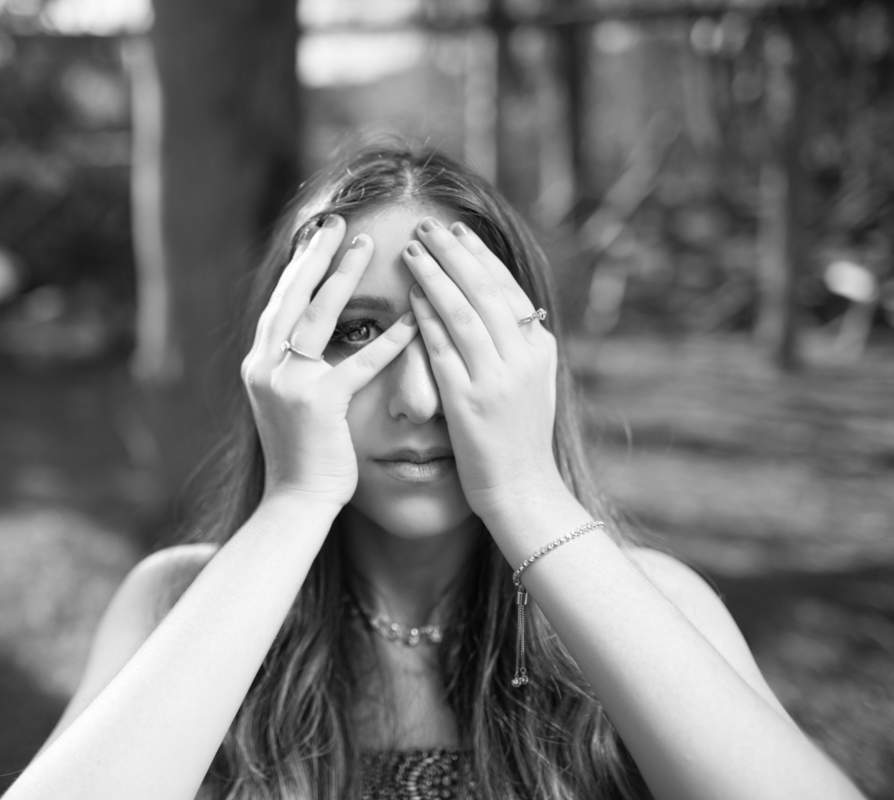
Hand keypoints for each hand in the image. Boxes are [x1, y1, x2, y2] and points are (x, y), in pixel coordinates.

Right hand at [241, 215, 419, 508]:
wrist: (295, 504)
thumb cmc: (302, 456)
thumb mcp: (287, 403)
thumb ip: (294, 367)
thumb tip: (306, 337)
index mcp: (259, 364)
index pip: (280, 303)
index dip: (299, 267)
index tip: (317, 235)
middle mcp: (265, 367)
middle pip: (292, 297)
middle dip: (316, 256)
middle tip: (338, 222)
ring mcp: (287, 384)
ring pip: (317, 317)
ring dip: (344, 278)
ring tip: (367, 245)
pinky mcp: (317, 405)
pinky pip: (357, 364)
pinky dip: (386, 340)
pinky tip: (410, 318)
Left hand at [402, 217, 564, 519]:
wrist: (524, 491)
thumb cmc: (519, 439)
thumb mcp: (530, 383)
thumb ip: (515, 345)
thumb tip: (498, 305)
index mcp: (540, 349)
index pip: (506, 288)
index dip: (479, 256)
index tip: (457, 230)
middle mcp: (523, 359)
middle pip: (484, 290)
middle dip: (453, 253)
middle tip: (427, 225)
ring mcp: (497, 380)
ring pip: (462, 313)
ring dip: (434, 275)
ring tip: (411, 249)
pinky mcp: (470, 403)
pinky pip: (443, 350)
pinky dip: (425, 319)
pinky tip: (408, 297)